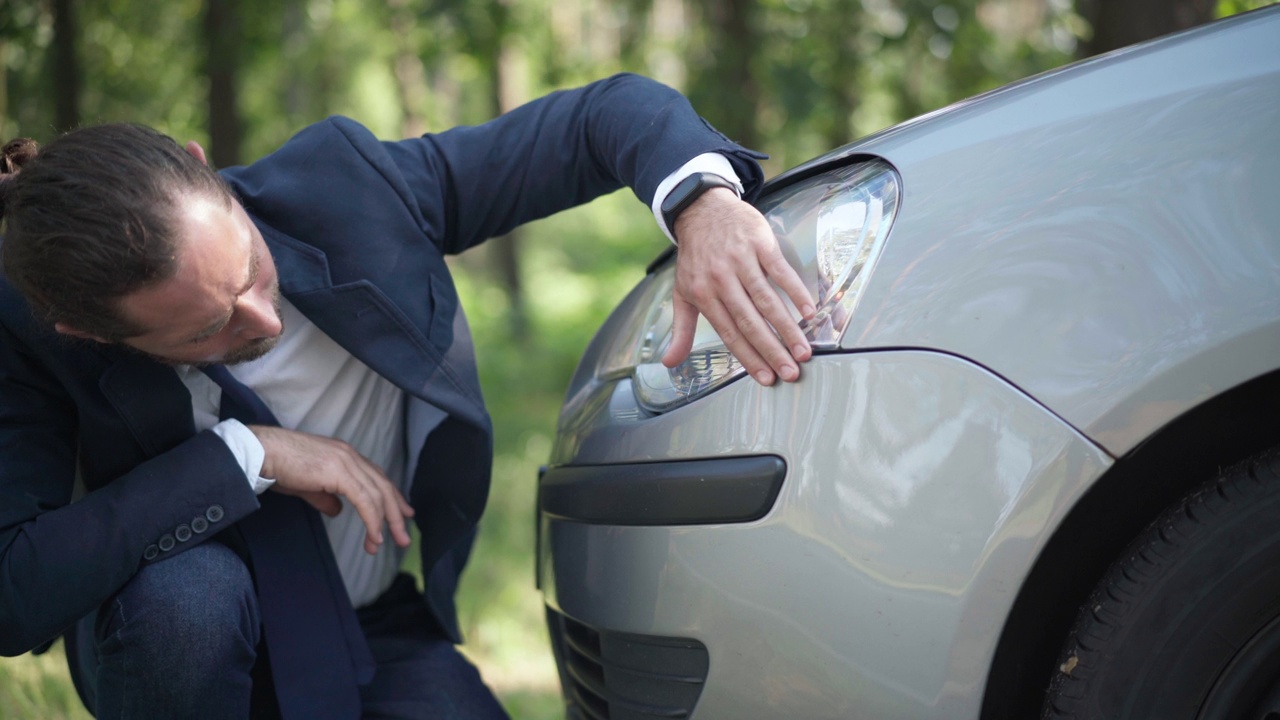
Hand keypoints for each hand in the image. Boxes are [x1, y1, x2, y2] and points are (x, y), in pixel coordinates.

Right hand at [248, 425, 413, 554]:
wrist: (262, 452)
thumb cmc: (279, 466)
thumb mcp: (308, 485)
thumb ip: (325, 497)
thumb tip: (337, 511)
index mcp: (345, 455)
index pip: (377, 477)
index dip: (393, 497)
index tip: (404, 513)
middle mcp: (351, 456)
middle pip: (383, 487)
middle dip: (396, 513)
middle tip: (404, 536)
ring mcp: (347, 462)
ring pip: (377, 495)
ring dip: (385, 522)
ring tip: (385, 544)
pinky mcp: (339, 472)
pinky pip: (364, 501)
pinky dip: (372, 520)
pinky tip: (374, 536)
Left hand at [664, 188, 816, 384]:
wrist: (702, 209)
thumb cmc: (695, 257)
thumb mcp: (683, 292)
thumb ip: (680, 330)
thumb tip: (670, 364)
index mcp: (703, 294)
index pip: (729, 333)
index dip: (748, 357)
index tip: (767, 379)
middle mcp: (721, 279)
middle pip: (750, 321)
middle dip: (772, 350)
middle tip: (791, 372)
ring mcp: (741, 260)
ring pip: (767, 299)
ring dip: (787, 327)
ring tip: (803, 350)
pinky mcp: (759, 243)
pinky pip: (780, 270)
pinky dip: (795, 291)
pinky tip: (809, 311)